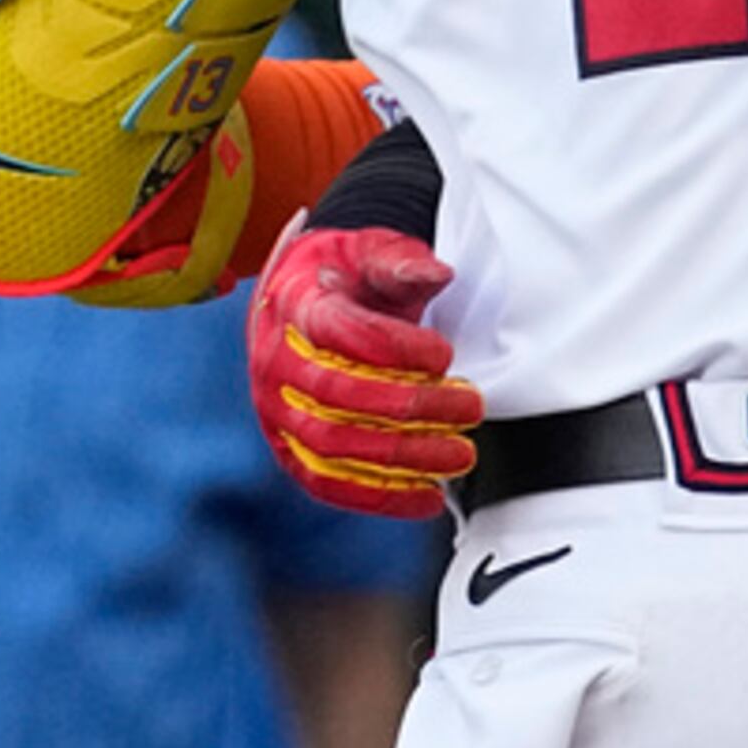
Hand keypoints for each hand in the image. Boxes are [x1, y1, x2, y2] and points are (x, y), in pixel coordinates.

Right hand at [247, 222, 480, 519]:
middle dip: (413, 408)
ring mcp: (278, 411)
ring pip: (335, 446)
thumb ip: (401, 261)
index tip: (444, 353)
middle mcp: (276, 362)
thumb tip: (437, 274)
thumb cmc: (343, 275)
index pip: (341, 333)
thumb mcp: (369, 249)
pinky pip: (326, 483)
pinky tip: (427, 496)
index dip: (396, 348)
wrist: (300, 299)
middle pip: (340, 397)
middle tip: (470, 406)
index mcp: (295, 306)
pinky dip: (378, 498)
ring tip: (459, 454)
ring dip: (403, 458)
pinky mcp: (289, 448)